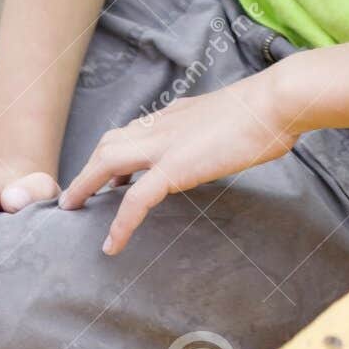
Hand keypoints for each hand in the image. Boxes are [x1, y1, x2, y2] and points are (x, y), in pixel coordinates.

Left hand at [58, 70, 298, 255]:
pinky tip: (112, 245)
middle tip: (75, 196)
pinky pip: (136, 200)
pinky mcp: (175, 167)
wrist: (274, 103)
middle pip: (109, 143)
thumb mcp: (226, 116)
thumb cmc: (264, 111)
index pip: (132, 131)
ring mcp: (165, 144)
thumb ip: (208, 126)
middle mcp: (162, 125)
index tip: (105, 176)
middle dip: (87, 169)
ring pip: (108, 161)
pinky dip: (120, 224)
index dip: (112, 153)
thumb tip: (211, 137)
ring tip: (74, 210)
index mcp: (175, 115)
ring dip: (86, 185)